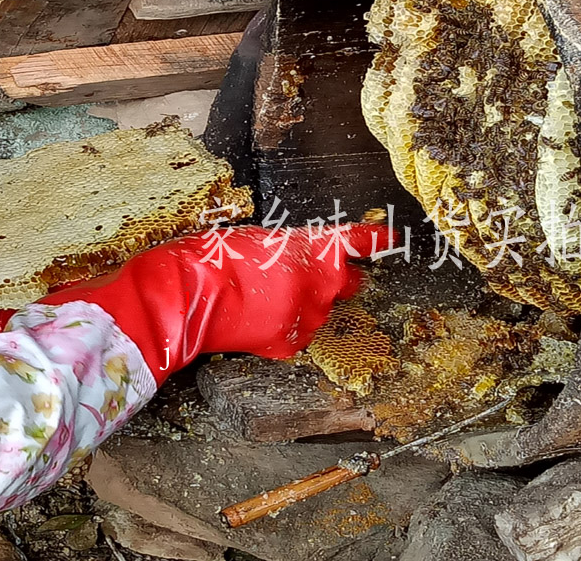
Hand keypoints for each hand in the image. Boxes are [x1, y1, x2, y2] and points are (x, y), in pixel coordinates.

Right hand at [42, 223, 386, 383]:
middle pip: (347, 281)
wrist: (191, 294)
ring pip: (321, 309)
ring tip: (264, 296)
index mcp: (316, 249)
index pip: (359, 241)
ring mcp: (309, 317)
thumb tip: (308, 258)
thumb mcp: (264, 238)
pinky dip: (285, 327)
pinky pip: (298, 332)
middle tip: (302, 273)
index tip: (389, 238)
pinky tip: (258, 317)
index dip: (377, 239)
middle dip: (333, 278)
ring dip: (304, 303)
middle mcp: (322, 284)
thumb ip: (297, 249)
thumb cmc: (219, 256)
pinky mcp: (291, 343)